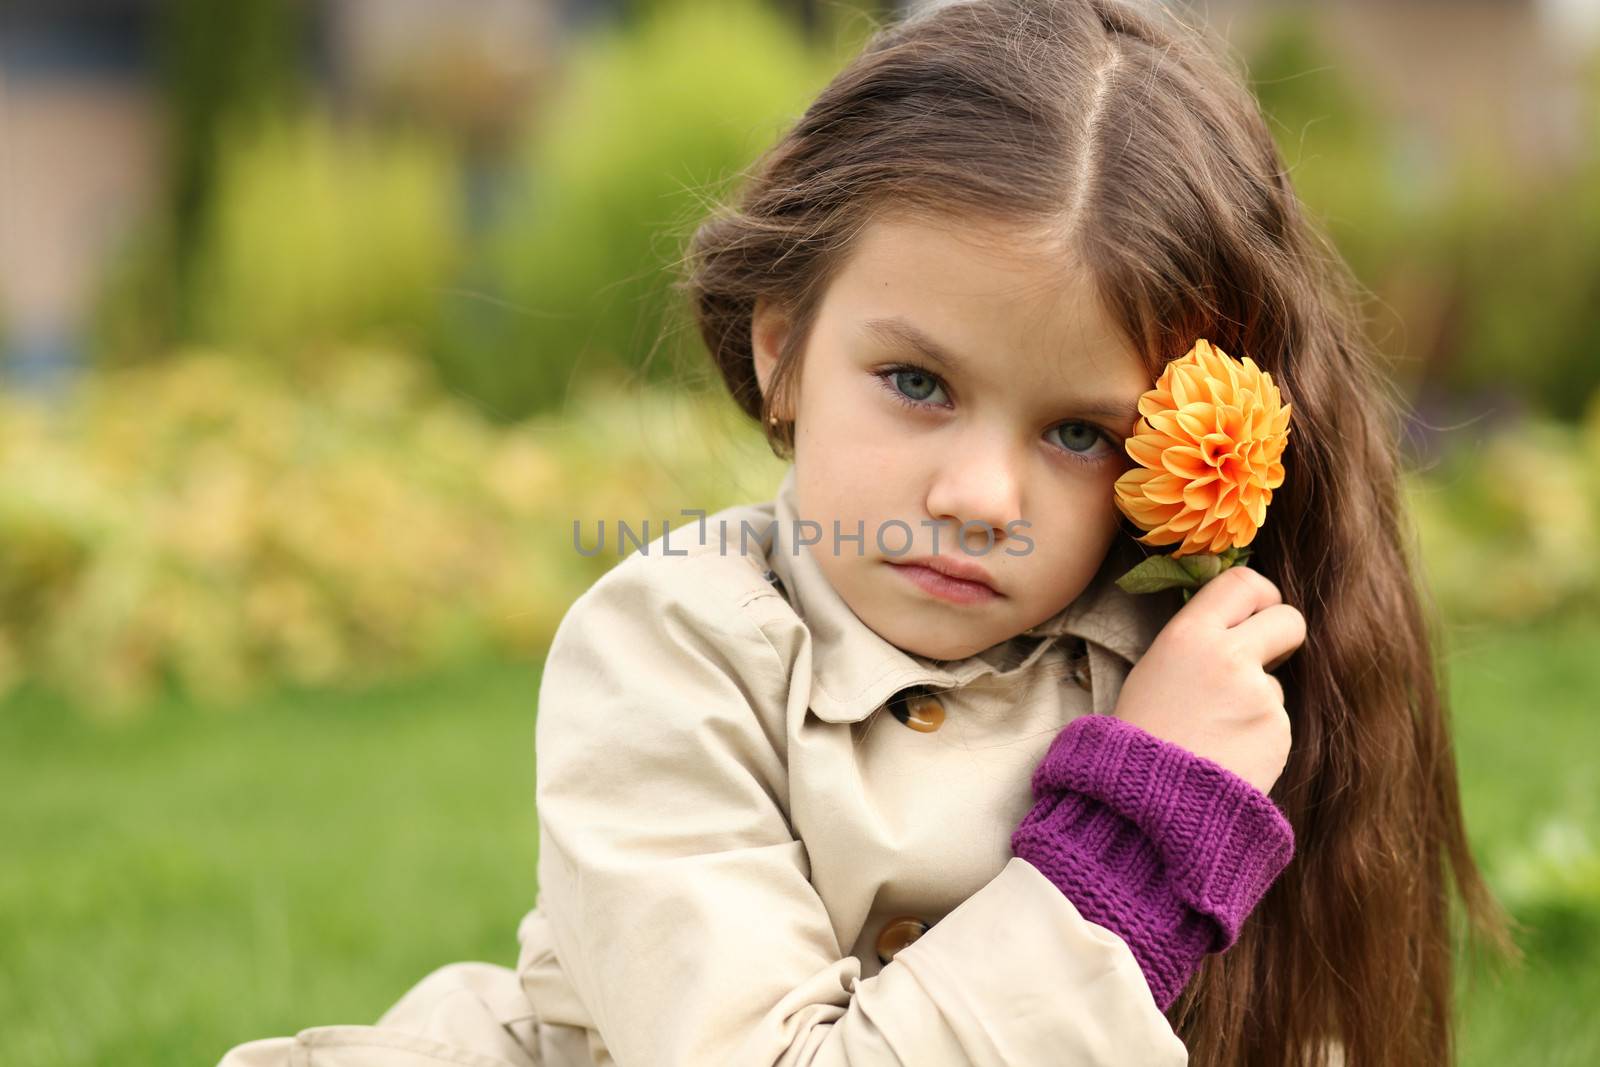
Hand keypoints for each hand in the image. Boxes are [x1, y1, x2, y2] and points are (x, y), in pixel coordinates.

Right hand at [1112, 564, 1304, 793]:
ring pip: (1274, 682)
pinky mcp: (1278, 732)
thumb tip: (1237, 625)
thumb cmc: (1140, 735)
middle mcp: (1229, 657)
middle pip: (1288, 619)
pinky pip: (1275, 721)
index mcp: (1189, 636)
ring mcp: (1260, 696)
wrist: (1148, 801)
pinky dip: (1257, 734)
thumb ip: (1196, 642)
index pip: (1243, 582)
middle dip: (1282, 633)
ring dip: (1256, 699)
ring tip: (1214, 731)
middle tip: (1264, 654)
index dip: (1261, 593)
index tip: (1259, 609)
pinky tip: (1226, 753)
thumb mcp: (1154, 670)